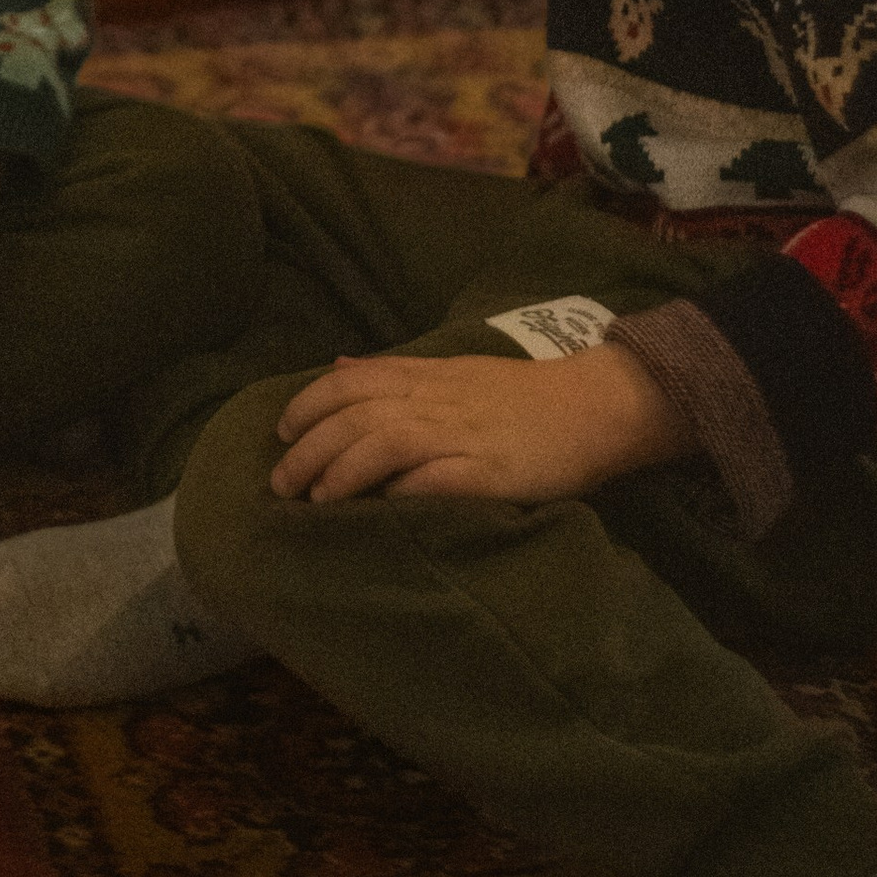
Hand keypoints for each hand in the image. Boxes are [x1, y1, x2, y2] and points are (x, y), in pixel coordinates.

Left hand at [272, 342, 695, 506]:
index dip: (308, 403)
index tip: (281, 432)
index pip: (352, 379)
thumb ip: (395, 373)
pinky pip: (437, 478)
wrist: (595, 405)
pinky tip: (379, 510)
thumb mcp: (452, 371)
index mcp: (428, 375)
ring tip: (315, 501)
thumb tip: (337, 366)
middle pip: (356, 415)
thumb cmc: (521, 397)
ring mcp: (464, 435)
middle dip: (309, 448)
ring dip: (342, 471)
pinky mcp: (491, 471)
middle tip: (281, 484)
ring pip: (385, 441)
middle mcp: (437, 400)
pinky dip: (403, 492)